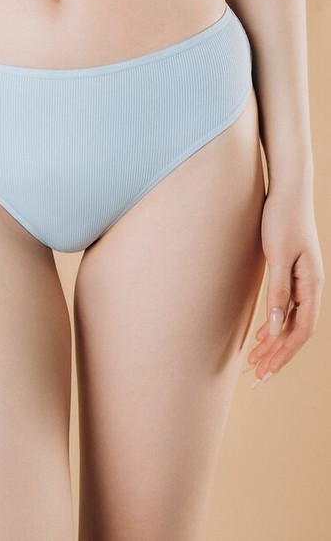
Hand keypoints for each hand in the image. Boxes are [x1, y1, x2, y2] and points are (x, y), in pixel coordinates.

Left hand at [243, 185, 324, 388]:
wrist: (288, 190)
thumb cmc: (282, 218)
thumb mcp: (278, 256)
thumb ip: (278, 293)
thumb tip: (276, 329)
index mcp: (312, 285)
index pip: (301, 331)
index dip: (283, 354)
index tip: (264, 372)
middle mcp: (311, 287)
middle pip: (297, 331)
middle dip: (277, 356)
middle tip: (255, 377)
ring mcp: (303, 281)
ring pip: (291, 322)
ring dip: (274, 343)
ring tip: (255, 362)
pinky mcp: (292, 274)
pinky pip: (287, 308)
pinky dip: (274, 325)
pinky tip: (261, 334)